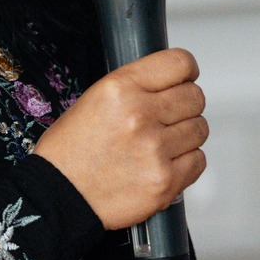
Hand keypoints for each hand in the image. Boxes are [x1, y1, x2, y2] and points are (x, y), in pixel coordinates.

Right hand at [31, 47, 206, 230]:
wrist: (59, 196)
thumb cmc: (71, 152)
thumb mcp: (95, 99)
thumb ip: (136, 87)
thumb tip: (171, 84)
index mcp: (120, 88)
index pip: (180, 63)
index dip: (187, 72)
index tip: (185, 80)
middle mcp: (140, 115)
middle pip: (195, 97)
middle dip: (185, 105)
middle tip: (169, 117)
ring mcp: (155, 150)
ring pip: (200, 129)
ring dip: (186, 134)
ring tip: (161, 143)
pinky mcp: (165, 180)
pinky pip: (198, 160)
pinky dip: (186, 161)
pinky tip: (164, 162)